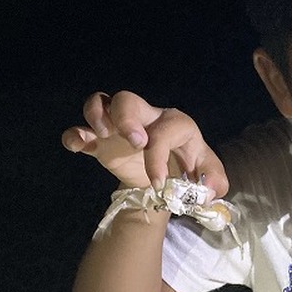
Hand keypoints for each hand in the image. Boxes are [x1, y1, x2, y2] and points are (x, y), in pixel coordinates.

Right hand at [61, 91, 228, 197]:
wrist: (162, 175)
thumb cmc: (185, 167)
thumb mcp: (205, 172)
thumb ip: (215, 180)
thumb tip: (211, 191)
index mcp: (173, 124)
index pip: (165, 130)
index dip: (160, 156)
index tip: (158, 183)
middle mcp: (144, 118)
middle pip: (127, 100)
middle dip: (126, 117)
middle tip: (134, 143)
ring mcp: (119, 126)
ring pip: (100, 101)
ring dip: (96, 115)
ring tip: (102, 135)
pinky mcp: (101, 141)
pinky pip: (80, 129)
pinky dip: (75, 135)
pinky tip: (79, 145)